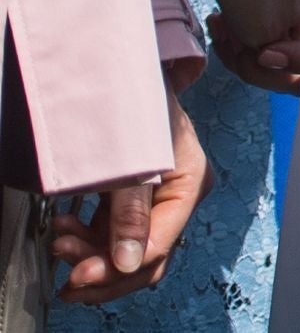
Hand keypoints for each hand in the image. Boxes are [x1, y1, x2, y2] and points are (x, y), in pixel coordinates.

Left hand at [46, 94, 208, 303]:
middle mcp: (178, 196)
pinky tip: (66, 229)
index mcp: (191, 183)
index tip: (79, 277)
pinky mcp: (133, 198)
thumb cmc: (130, 102)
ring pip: (127, 250)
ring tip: (60, 241)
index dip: (119, 270)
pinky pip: (113, 234)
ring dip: (91, 254)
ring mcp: (156, 198)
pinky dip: (88, 239)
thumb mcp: (131, 159)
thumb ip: (131, 212)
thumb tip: (130, 263)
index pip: (160, 245)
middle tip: (68, 277)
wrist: (118, 69)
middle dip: (106, 270)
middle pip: (148, 256)